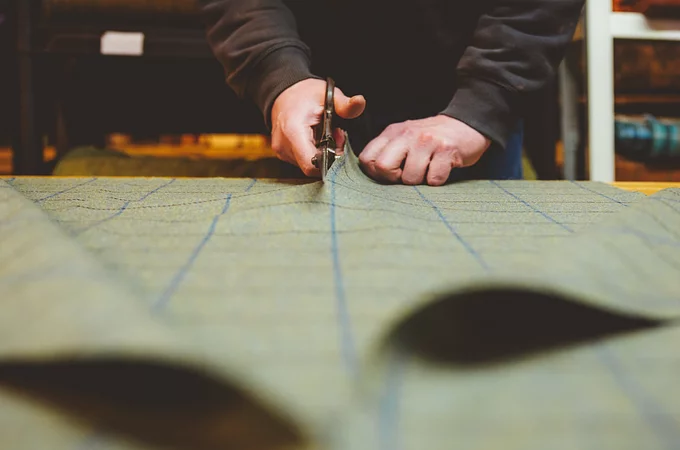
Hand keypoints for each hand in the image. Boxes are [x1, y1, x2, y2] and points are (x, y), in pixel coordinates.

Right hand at [271, 79, 365, 176]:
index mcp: (293, 131)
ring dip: (321, 154)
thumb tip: (360, 102)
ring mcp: (281, 152)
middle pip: (312, 166)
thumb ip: (345, 104)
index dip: (329, 162)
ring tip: (325, 135)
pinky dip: (313, 153)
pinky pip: (302, 161)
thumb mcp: (327, 95)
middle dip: (329, 156)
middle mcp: (283, 145)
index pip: (311, 165)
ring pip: (308, 165)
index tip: (337, 143)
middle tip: (335, 135)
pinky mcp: (282, 154)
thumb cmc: (305, 94)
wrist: (283, 94)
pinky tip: (316, 139)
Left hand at [358, 115, 491, 185]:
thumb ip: (388, 152)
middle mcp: (407, 134)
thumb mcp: (404, 139)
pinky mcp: (446, 149)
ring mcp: (426, 141)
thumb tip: (373, 175)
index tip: (393, 173)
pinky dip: (439, 179)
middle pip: (383, 168)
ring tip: (429, 169)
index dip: (377, 174)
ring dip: (421, 181)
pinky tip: (442, 168)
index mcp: (392, 133)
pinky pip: (434, 179)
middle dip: (395, 179)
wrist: (468, 124)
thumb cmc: (432, 139)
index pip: (367, 159)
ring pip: (410, 178)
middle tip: (409, 175)